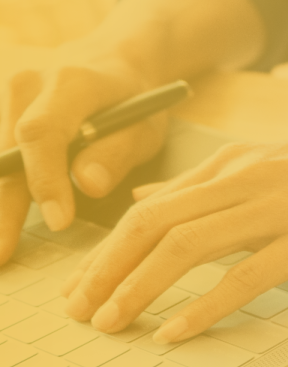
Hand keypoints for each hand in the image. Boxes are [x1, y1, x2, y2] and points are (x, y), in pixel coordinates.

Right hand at [2, 55, 169, 254]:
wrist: (107, 60)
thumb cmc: (131, 100)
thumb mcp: (144, 124)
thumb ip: (117, 153)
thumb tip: (88, 185)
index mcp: (69, 82)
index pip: (43, 134)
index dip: (46, 180)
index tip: (60, 222)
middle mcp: (25, 82)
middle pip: (2, 151)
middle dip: (1, 208)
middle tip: (3, 256)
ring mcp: (2, 91)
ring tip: (1, 249)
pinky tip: (1, 223)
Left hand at [61, 123, 287, 343]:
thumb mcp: (277, 164)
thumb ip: (214, 182)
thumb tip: (154, 196)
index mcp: (238, 163)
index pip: (152, 205)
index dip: (109, 250)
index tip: (88, 287)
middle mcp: (249, 178)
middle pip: (154, 224)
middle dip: (109, 271)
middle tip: (85, 312)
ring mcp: (281, 207)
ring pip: (186, 246)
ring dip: (141, 289)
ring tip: (116, 324)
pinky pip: (245, 275)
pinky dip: (203, 305)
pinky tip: (179, 329)